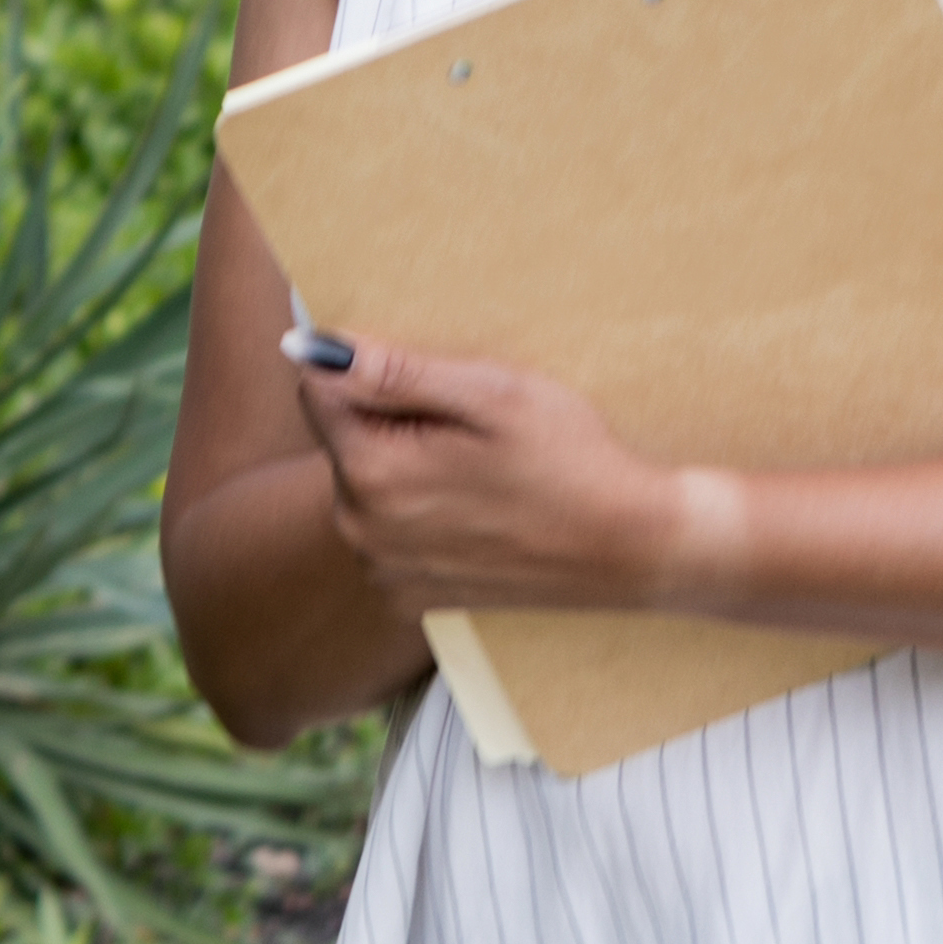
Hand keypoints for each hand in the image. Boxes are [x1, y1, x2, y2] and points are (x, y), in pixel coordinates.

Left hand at [292, 339, 712, 615]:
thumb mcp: (490, 394)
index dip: (374, 374)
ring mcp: (385, 570)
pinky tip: (481, 509)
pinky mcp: (411, 594)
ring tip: (482, 471)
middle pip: (344, 439)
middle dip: (392, 420)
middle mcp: (362, 532)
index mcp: (372, 475)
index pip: (320, 390)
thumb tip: (306, 348)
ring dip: (407, 465)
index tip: (434, 387)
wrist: (635, 548)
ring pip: (367, 483)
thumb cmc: (572, 461)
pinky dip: (422, 511)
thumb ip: (392, 370)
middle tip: (471, 430)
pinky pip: (390, 528)